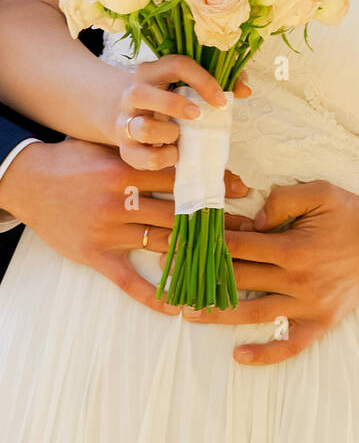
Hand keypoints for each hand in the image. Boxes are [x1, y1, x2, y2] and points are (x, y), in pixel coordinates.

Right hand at [0, 136, 251, 315]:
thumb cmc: (70, 158)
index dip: (213, 183)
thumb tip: (183, 138)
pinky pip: (128, 281)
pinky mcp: (95, 255)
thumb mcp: (106, 144)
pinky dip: (153, 295)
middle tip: (248, 229)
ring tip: (227, 262)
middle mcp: (121, 202)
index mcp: (126, 170)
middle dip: (216, 221)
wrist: (27, 180)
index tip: (242, 189)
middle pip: (179, 213)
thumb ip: (141, 146)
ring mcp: (108, 231)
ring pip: (162, 244)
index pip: (180, 178)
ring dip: (196, 253)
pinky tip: (178, 305)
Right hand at [114, 54, 250, 170]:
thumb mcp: (190, 85)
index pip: (176, 65)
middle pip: (142, 94)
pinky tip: (174, 153)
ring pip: (143, 128)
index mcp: (153, 71)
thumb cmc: (171, 98)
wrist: (132, 116)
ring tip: (180, 136)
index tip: (221, 101)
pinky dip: (166, 158)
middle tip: (198, 115)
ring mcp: (125, 121)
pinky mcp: (125, 148)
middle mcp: (132, 93)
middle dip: (174, 106)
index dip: (202, 81)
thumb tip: (245, 90)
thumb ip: (222, 82)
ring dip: (170, 135)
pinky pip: (144, 157)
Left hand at [161, 180, 358, 366]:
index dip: (205, 244)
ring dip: (216, 314)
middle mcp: (297, 281)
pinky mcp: (319, 323)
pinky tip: (238, 356)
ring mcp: (307, 306)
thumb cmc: (348, 215)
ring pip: (252, 313)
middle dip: (200, 277)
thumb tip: (254, 219)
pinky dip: (264, 354)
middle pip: (238, 280)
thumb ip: (282, 200)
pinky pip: (289, 344)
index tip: (178, 243)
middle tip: (169, 277)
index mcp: (293, 248)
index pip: (238, 247)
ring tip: (186, 312)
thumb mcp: (320, 192)